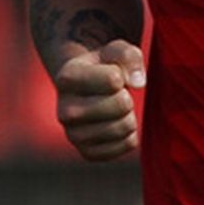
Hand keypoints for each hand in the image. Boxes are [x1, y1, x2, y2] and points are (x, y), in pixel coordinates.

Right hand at [51, 40, 143, 161]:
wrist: (85, 91)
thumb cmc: (104, 66)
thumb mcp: (115, 51)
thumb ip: (128, 56)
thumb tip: (138, 83)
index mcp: (67, 79)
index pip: (113, 80)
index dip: (122, 75)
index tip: (112, 75)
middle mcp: (65, 111)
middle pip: (121, 104)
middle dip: (127, 96)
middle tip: (118, 94)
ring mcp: (74, 135)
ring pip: (124, 128)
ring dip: (129, 116)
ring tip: (116, 108)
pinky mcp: (87, 153)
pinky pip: (126, 145)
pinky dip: (130, 134)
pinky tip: (118, 124)